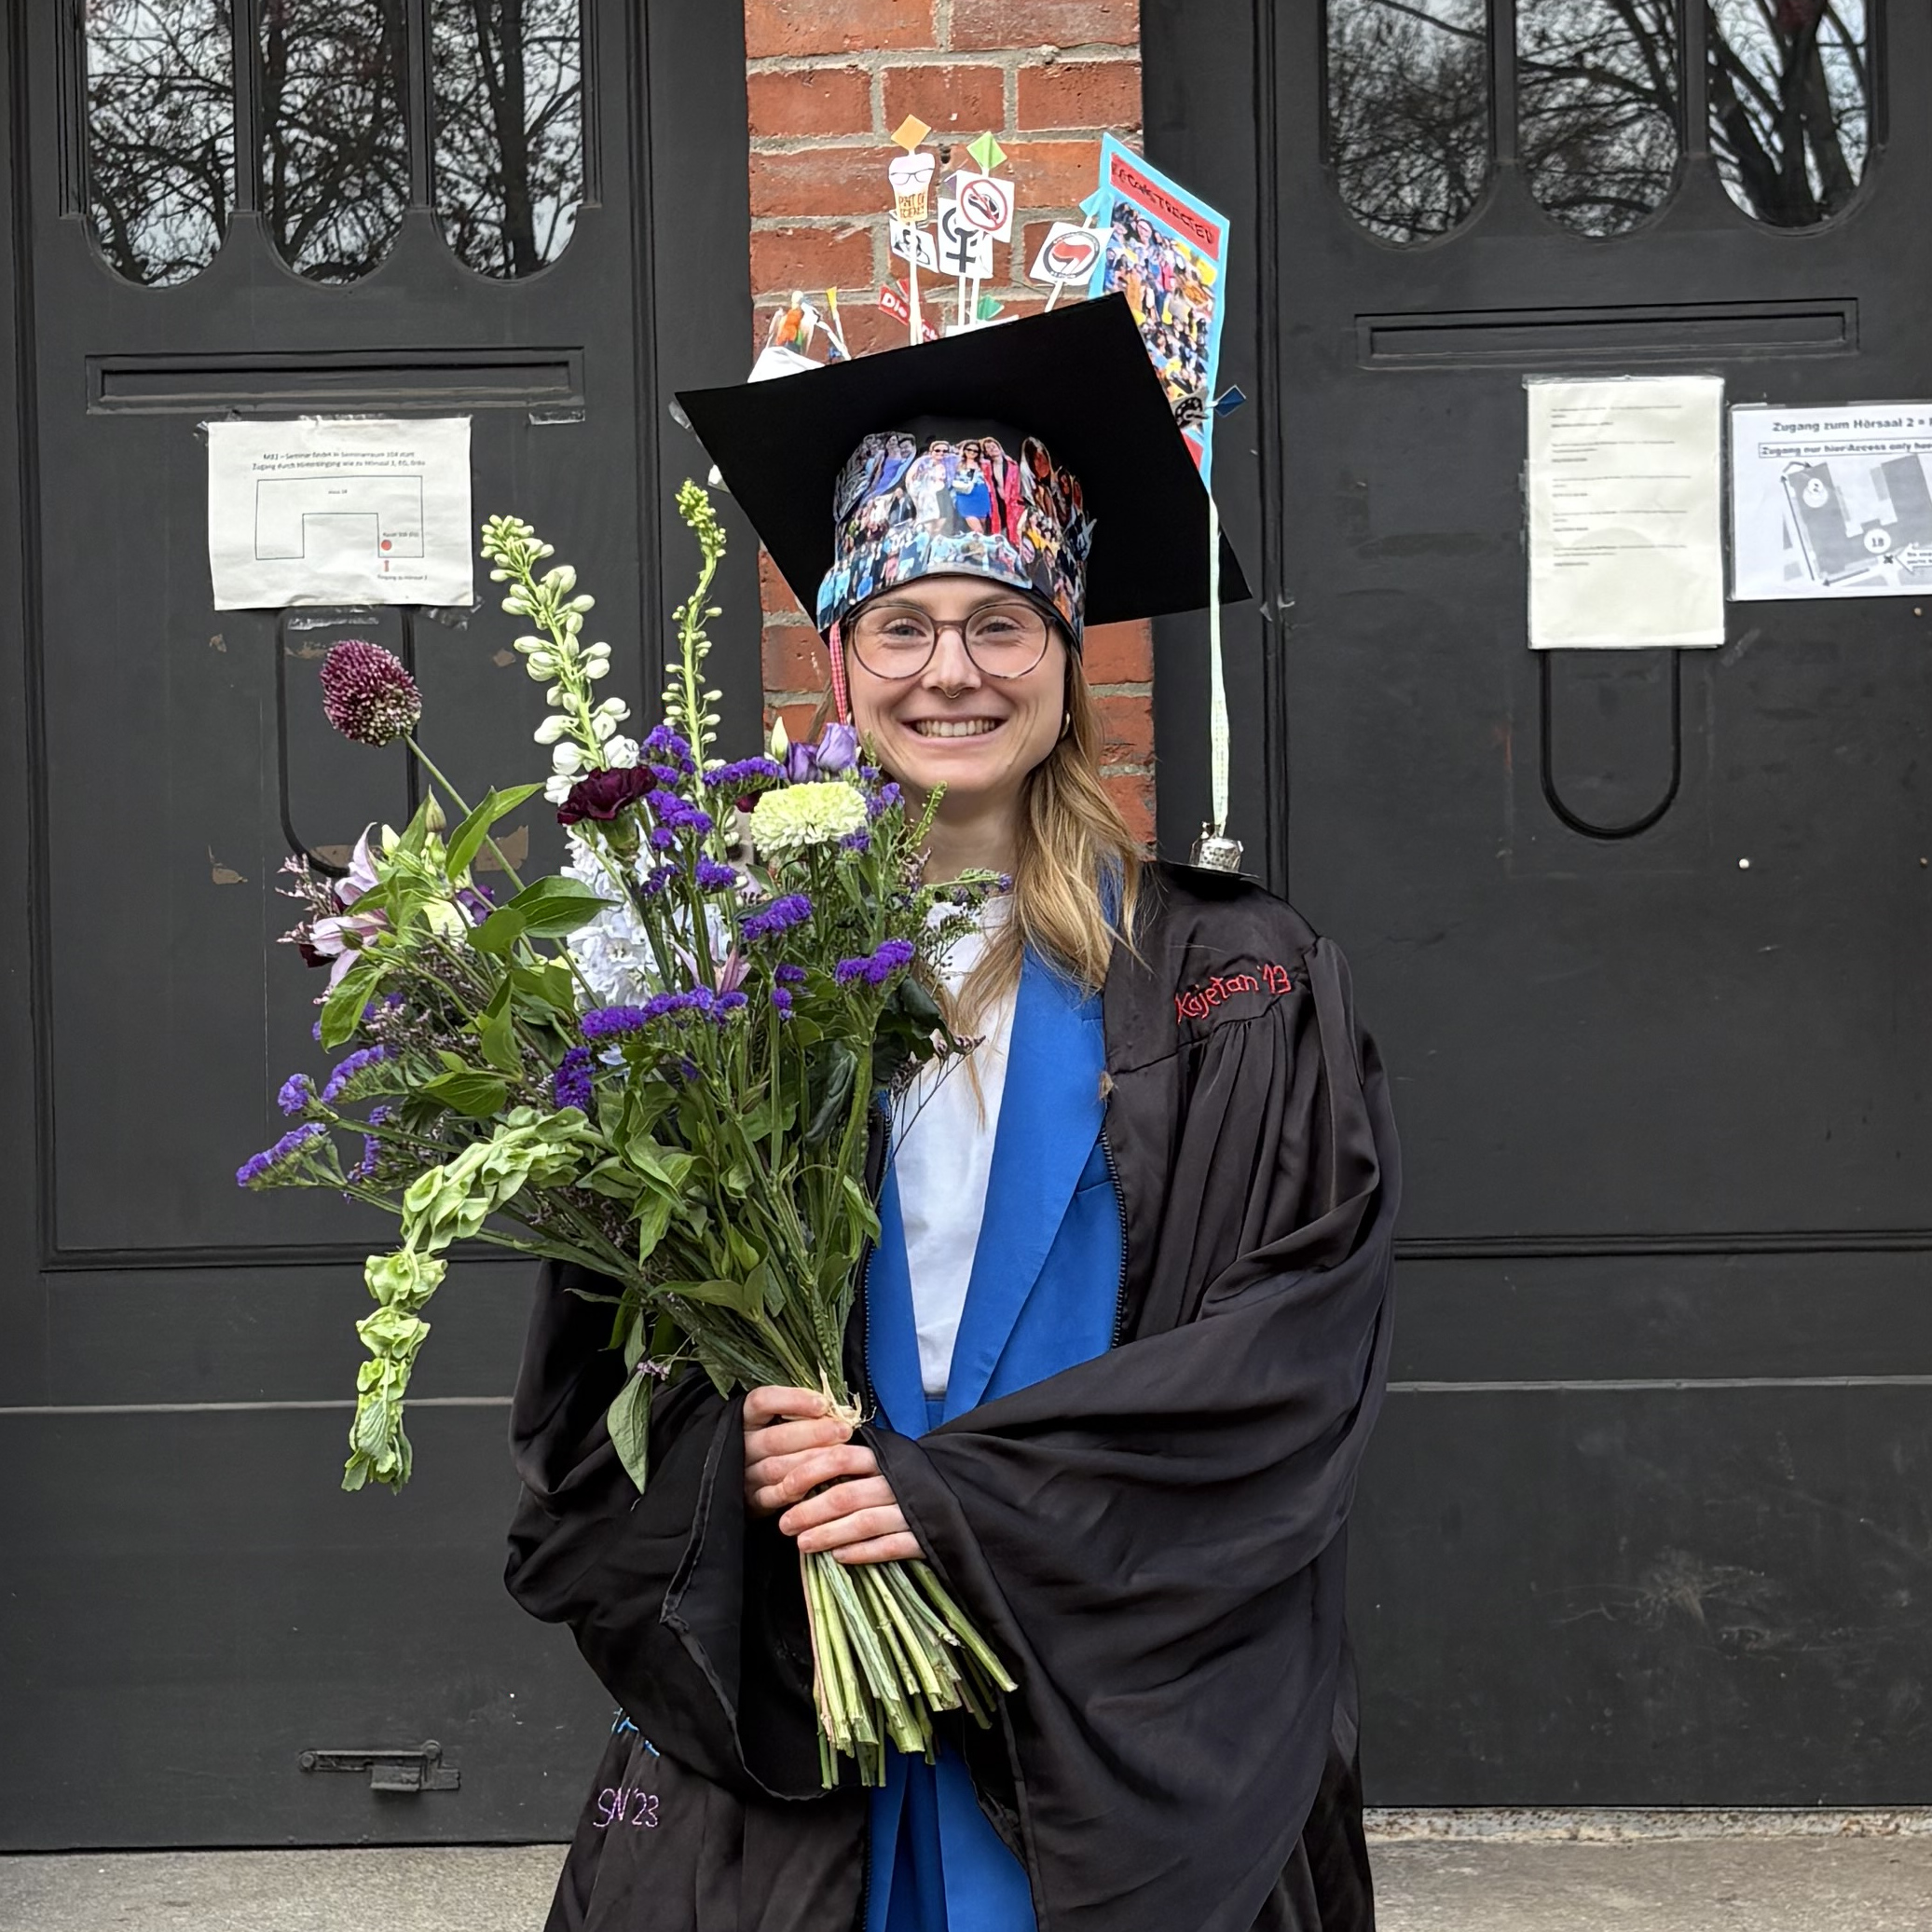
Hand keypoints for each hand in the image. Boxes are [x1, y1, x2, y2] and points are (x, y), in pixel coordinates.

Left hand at [741, 1384, 922, 1565]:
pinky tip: (839, 1557)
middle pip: (846, 1495)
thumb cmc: (905, 1479)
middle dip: (810, 1511)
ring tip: (803, 1544)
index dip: (808, 1473)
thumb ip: (848, 1464)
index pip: (839, 1458)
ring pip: (864, 1522)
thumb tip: (796, 1473)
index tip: (784, 1489)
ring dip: (829, 1534)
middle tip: (784, 1525)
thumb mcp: (881, 1462)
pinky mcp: (924, 1537)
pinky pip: (890, 1546)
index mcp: (882, 1457)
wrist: (962, 1495)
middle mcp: (896, 1481)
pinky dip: (862, 1552)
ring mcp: (911, 1509)